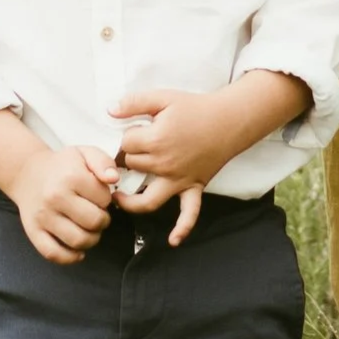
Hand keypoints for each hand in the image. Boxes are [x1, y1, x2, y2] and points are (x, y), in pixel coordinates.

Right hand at [8, 140, 120, 263]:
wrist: (27, 173)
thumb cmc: (62, 165)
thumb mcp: (85, 153)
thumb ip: (104, 162)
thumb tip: (113, 179)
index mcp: (71, 177)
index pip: (104, 199)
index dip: (107, 199)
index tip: (99, 196)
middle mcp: (55, 197)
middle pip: (94, 222)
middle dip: (102, 221)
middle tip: (97, 215)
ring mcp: (43, 217)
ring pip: (78, 241)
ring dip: (91, 239)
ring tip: (89, 229)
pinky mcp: (33, 231)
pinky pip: (53, 254)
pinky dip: (70, 257)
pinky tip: (78, 250)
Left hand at [111, 74, 308, 248]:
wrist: (229, 119)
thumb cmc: (196, 108)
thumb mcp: (163, 98)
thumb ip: (134, 102)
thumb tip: (109, 111)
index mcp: (156, 141)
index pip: (125, 144)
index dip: (124, 137)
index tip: (130, 132)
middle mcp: (165, 164)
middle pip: (132, 167)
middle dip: (125, 159)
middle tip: (124, 154)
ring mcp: (179, 180)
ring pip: (149, 199)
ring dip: (132, 202)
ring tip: (118, 198)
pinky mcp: (194, 187)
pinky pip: (189, 212)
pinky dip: (182, 228)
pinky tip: (173, 240)